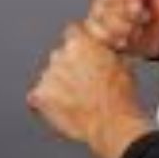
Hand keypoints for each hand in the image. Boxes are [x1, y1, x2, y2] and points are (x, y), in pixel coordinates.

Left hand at [26, 23, 153, 157]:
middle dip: (68, 67)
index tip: (82, 54)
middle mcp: (59, 55)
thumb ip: (107, 51)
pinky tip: (60, 111)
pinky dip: (44, 104)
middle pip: (59, 56)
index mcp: (79, 43)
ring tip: (75, 102)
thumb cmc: (120, 96)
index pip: (71, 32)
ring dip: (57, 86)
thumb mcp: (123, 63)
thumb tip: (107, 48)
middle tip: (82, 84)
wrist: (112, 124)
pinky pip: (35, 98)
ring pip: (48, 77)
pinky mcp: (38, 97)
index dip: (78, 44)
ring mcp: (47, 76)